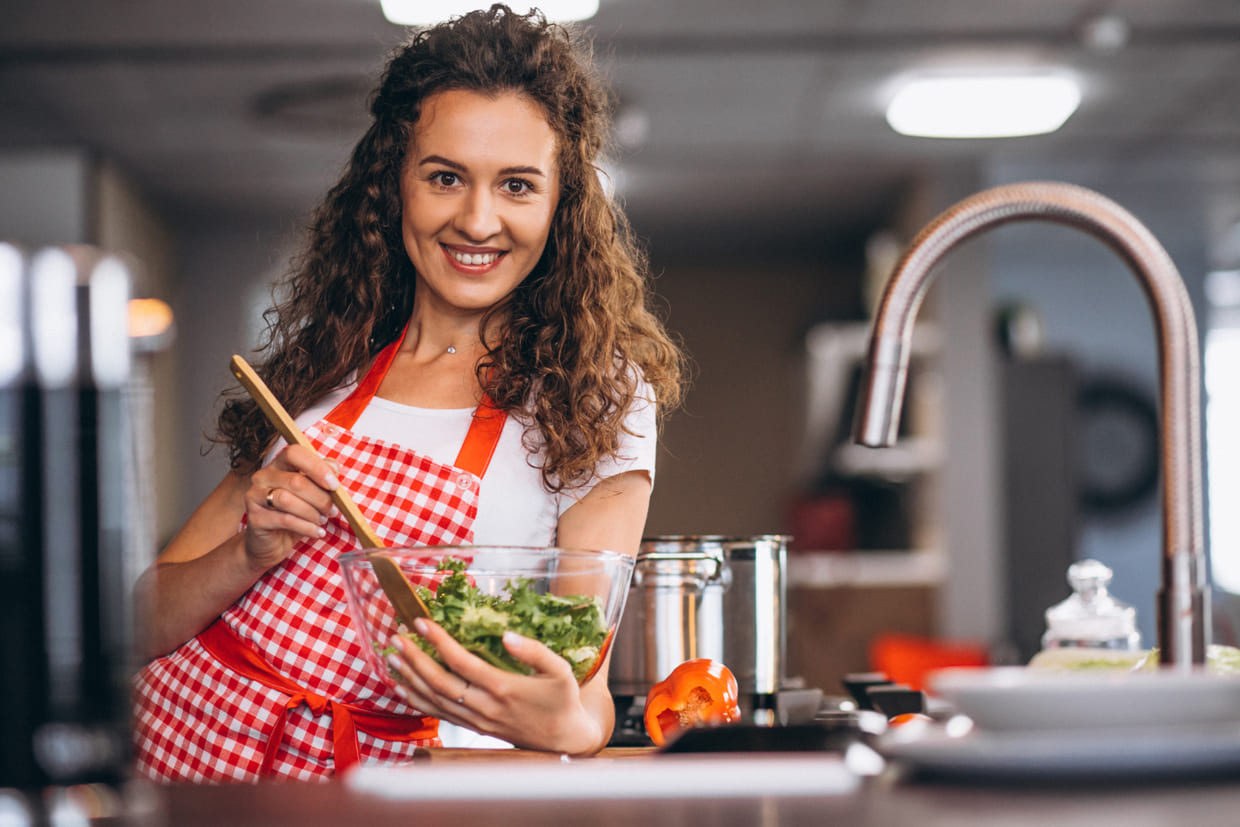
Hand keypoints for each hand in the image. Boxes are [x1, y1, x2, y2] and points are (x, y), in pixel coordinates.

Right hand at [242, 444, 339, 571]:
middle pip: (296, 480)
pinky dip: (306, 527)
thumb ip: (322, 477)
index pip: (295, 453)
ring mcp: (255, 496)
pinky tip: (317, 532)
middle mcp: (263, 476)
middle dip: (320, 498)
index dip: (317, 467)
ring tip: (322, 521)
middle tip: (332, 510)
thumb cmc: (295, 515)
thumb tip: (333, 467)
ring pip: (287, 500)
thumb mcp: (312, 494)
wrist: (271, 543)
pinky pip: (284, 519)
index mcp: (278, 464)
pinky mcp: (254, 518)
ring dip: (312, 512)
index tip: (334, 485)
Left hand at [385, 619, 603, 754]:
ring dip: (410, 678)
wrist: (563, 740)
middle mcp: (484, 706)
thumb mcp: (560, 670)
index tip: (420, 623)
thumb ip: (534, 651)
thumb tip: (506, 635)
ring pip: (434, 701)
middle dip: (414, 658)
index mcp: (503, 688)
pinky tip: (403, 687)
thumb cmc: (562, 700)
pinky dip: (417, 701)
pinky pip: (439, 715)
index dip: (439, 642)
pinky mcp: (474, 727)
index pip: (461, 662)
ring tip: (391, 657)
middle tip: (396, 637)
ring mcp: (476, 720)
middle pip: (439, 682)